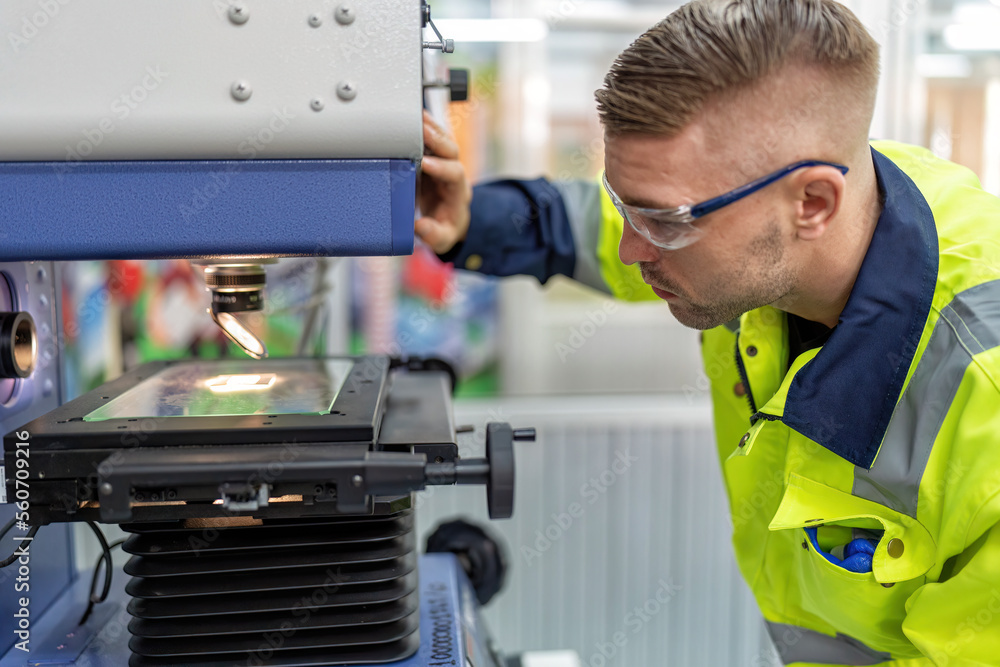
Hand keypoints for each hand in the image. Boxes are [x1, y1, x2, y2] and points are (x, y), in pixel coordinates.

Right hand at [417, 110, 471, 254]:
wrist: (448, 220)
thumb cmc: (445, 228)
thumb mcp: (442, 239)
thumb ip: (434, 235)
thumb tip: (420, 227)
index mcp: (458, 191)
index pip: (455, 173)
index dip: (441, 167)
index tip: (424, 164)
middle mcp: (453, 172)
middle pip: (450, 150)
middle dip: (436, 139)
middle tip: (420, 129)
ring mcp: (444, 162)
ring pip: (442, 139)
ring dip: (429, 127)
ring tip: (414, 115)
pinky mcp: (433, 156)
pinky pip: (431, 138)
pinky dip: (422, 126)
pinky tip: (412, 114)